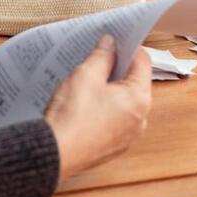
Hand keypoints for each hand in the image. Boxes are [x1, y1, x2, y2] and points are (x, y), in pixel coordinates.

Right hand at [45, 34, 151, 179]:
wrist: (53, 154)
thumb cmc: (72, 116)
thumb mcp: (86, 75)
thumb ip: (102, 55)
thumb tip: (110, 44)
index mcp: (139, 99)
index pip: (143, 62)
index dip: (128, 48)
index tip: (114, 42)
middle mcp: (140, 119)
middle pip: (135, 83)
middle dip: (118, 69)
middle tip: (97, 60)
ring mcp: (127, 135)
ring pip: (124, 102)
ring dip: (110, 90)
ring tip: (88, 83)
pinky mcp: (113, 146)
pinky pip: (115, 119)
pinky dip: (105, 109)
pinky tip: (86, 104)